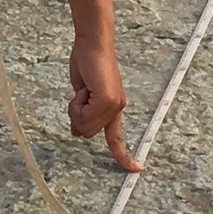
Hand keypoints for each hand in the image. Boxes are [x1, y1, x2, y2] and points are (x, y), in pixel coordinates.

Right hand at [69, 39, 139, 170]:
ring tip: (83, 89)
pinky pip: (84, 115)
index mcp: (113, 108)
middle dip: (77, 118)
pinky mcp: (108, 99)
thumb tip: (77, 132)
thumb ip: (83, 113)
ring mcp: (114, 105)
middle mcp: (117, 109)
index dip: (124, 156)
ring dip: (76, 109)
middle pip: (88, 133)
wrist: (93, 43)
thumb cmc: (87, 63)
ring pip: (84, 126)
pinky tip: (84, 88)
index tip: (136, 170)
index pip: (117, 138)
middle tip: (80, 96)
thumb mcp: (82, 94)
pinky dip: (77, 103)